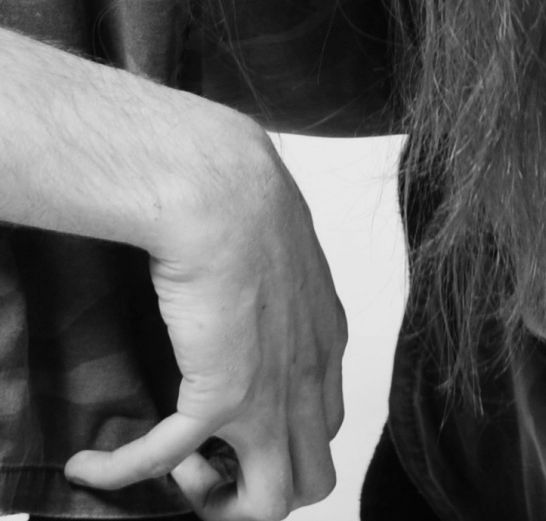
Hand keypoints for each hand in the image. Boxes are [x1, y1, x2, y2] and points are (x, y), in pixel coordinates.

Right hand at [64, 113, 346, 518]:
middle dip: (261, 486)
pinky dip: (125, 472)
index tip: (232, 421)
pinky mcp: (221, 397)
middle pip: (312, 476)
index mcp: (323, 335)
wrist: (219, 185)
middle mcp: (309, 374)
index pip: (321, 419)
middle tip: (212, 464)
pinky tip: (92, 466)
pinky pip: (169, 461)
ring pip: (272, 501)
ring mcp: (271, 392)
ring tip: (177, 478)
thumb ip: (266, 267)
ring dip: (222, 503)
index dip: (278, 435)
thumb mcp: (274, 237)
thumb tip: (230, 266)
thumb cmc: (240, 188)